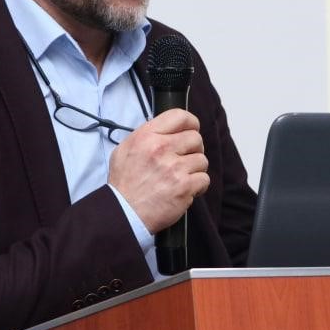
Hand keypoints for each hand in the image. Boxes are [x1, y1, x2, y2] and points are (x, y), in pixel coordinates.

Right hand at [108, 108, 209, 233]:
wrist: (124, 213)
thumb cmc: (124, 183)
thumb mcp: (125, 149)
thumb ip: (145, 136)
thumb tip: (166, 130)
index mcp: (146, 136)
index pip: (179, 116)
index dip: (190, 123)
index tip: (191, 130)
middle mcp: (161, 149)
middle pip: (195, 138)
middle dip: (193, 149)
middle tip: (184, 159)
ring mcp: (174, 168)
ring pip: (202, 160)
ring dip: (195, 169)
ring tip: (182, 177)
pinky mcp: (184, 187)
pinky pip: (204, 179)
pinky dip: (198, 186)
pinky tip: (186, 189)